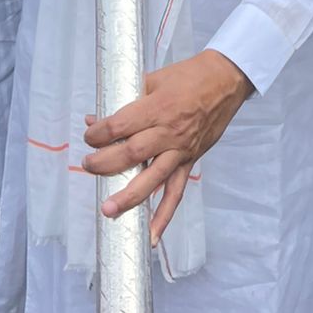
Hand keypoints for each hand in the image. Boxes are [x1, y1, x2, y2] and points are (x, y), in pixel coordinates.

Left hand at [83, 49, 252, 243]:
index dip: (99, 134)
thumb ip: (124, 100)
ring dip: (128, 197)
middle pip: (131, 154)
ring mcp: (180, 151)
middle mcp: (168, 133)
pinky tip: (151, 236)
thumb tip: (94, 119)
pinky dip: (163, 216)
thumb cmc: (188, 76)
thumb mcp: (153, 79)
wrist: (225, 82)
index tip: (89, 136)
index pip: (119, 126)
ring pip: (152, 179)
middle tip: (88, 166)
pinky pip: (176, 193)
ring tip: (108, 210)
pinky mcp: (190, 162)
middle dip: (104, 164)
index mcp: (157, 108)